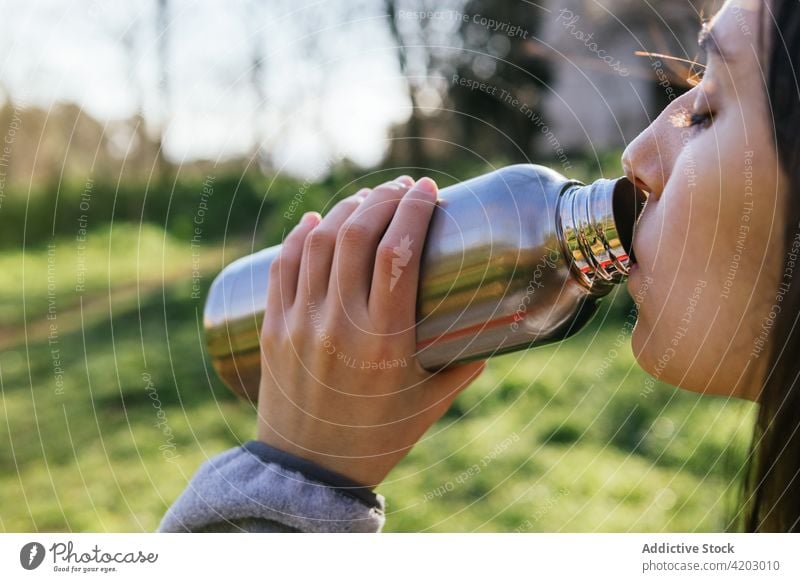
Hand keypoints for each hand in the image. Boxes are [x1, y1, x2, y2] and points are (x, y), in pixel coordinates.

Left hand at [256, 176, 486, 486]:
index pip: (398, 253)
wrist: (307, 472)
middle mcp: (338, 325)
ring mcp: (299, 323)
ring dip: (346, 208)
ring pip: (317, 242)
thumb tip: (493, 327)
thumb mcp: (431, 403)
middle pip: (356, 235)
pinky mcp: (273, 327)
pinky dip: (299, 235)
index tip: (428, 190)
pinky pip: (282, 265)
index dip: (414, 210)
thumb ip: (464, 365)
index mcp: (383, 342)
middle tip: (401, 188)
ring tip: (367, 198)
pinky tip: (317, 219)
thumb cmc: (378, 438)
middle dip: (383, 198)